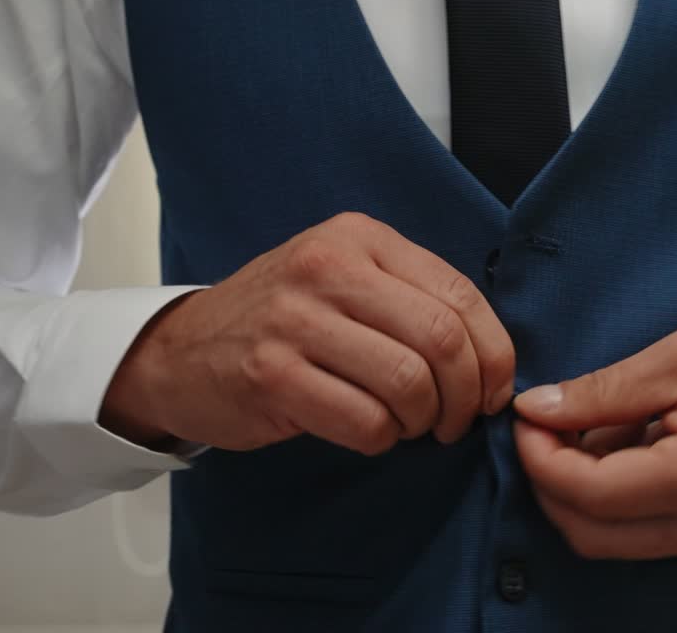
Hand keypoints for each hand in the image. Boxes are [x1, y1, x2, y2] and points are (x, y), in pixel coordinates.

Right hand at [101, 212, 515, 454]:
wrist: (181, 350)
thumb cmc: (283, 320)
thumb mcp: (346, 278)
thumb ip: (412, 298)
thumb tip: (493, 359)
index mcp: (360, 237)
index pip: (460, 295)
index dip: (494, 353)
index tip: (495, 390)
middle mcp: (328, 267)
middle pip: (442, 340)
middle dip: (467, 396)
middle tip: (457, 421)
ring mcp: (295, 320)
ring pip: (408, 383)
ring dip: (424, 422)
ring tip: (412, 426)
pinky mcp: (271, 375)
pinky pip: (365, 421)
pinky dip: (383, 439)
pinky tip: (372, 432)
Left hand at [513, 313, 676, 560]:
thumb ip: (605, 390)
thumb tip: (538, 408)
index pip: (587, 493)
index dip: (539, 457)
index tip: (526, 417)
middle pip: (589, 532)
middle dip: (550, 481)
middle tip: (544, 425)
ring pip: (613, 539)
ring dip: (583, 491)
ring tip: (593, 426)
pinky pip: (645, 532)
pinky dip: (618, 496)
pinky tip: (626, 443)